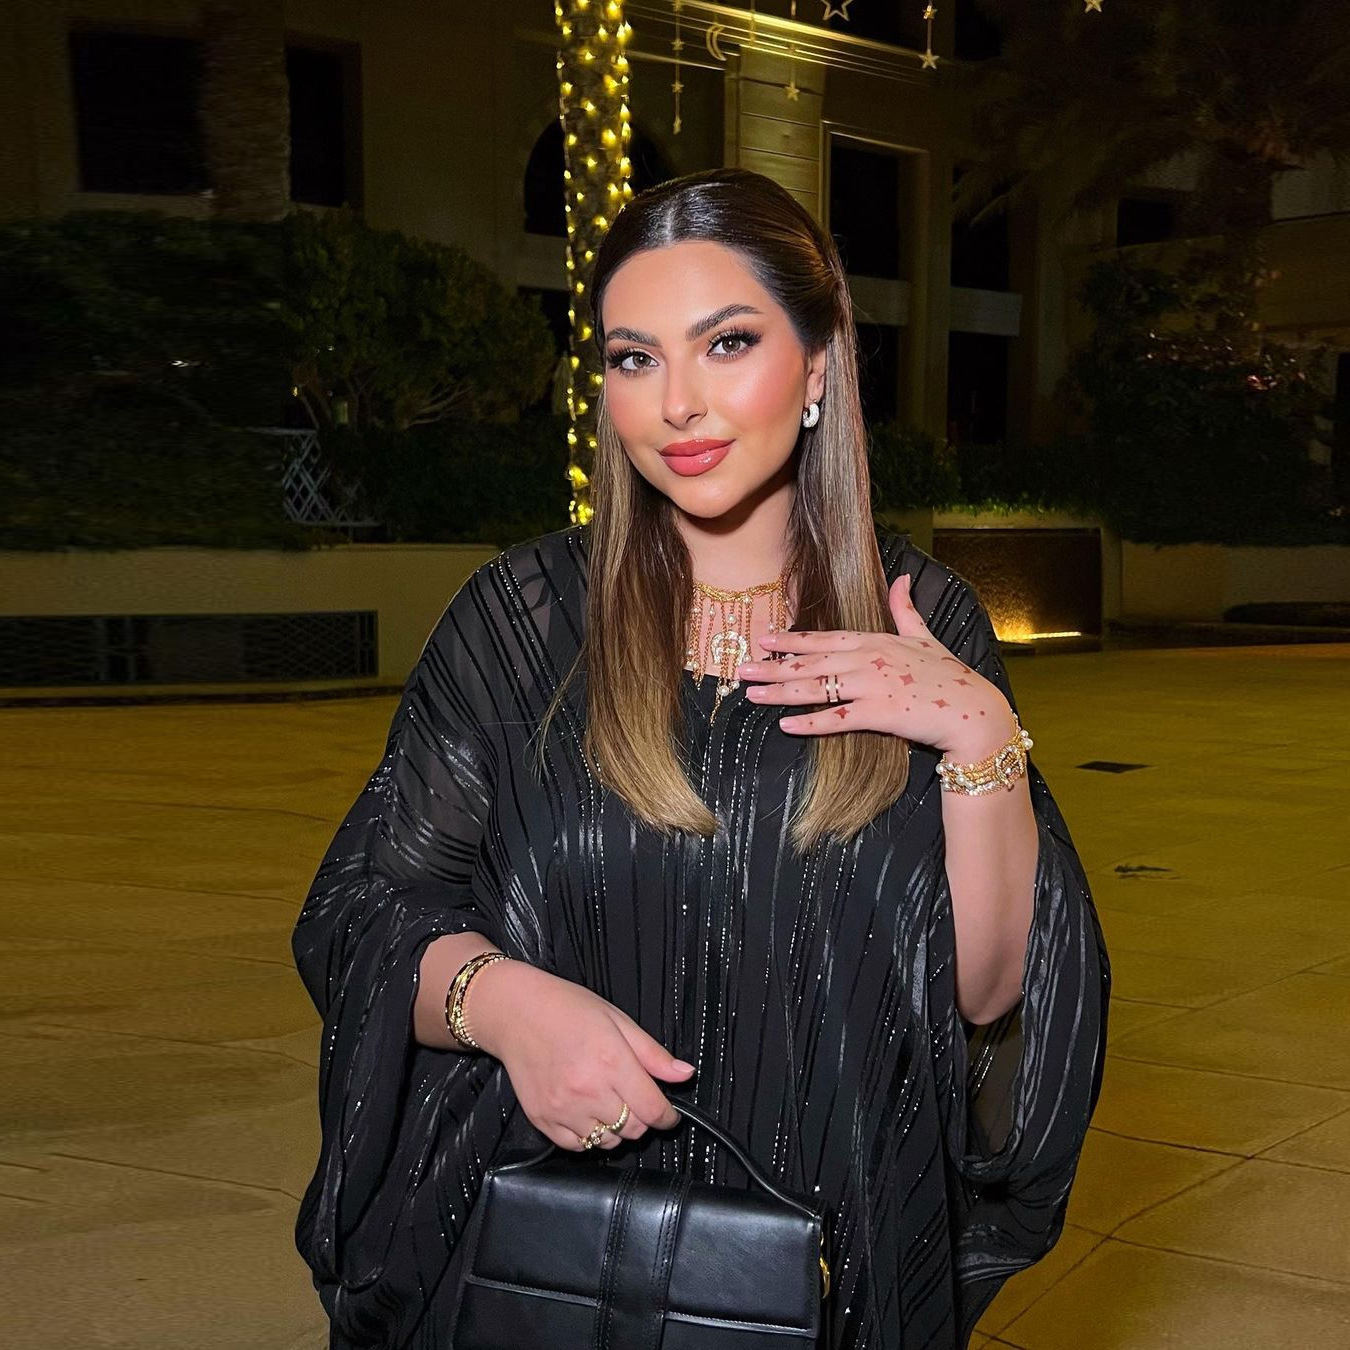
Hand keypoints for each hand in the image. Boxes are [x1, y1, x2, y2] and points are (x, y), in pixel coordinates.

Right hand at [467, 960, 694, 1151]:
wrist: (516, 1012)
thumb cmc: (568, 1009)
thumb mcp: (618, 1021)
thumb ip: (653, 1054)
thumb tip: (685, 1075)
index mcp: (612, 1062)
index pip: (653, 1110)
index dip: (668, 1117)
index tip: (668, 1114)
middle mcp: (588, 1090)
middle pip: (633, 1130)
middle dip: (642, 1119)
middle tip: (634, 1100)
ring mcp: (563, 1108)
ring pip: (606, 1142)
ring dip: (616, 1130)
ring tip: (608, 1104)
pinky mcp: (543, 1119)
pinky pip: (577, 1146)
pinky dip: (588, 1136)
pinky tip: (586, 1113)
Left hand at [736, 573, 1012, 757]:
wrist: (973, 710)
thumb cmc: (948, 676)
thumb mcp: (924, 636)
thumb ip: (905, 609)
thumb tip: (903, 578)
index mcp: (876, 641)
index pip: (824, 639)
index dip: (792, 639)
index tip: (764, 638)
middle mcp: (868, 660)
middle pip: (811, 663)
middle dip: (773, 666)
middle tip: (742, 669)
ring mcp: (872, 686)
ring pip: (817, 689)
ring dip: (781, 692)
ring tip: (752, 694)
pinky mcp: (880, 714)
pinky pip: (837, 719)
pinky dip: (811, 723)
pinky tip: (786, 725)